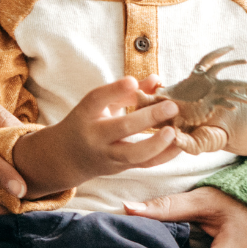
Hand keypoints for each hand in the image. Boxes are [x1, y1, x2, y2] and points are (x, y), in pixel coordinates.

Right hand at [13, 78, 179, 196]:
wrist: (67, 157)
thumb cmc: (86, 123)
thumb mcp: (98, 104)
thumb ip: (126, 91)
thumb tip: (157, 79)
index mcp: (86, 113)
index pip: (97, 100)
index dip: (115, 90)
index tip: (132, 81)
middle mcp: (95, 135)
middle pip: (121, 127)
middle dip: (149, 117)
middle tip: (171, 106)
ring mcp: (108, 155)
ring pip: (134, 153)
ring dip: (157, 143)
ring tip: (174, 131)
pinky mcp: (121, 168)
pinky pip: (144, 165)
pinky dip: (164, 156)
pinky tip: (179, 145)